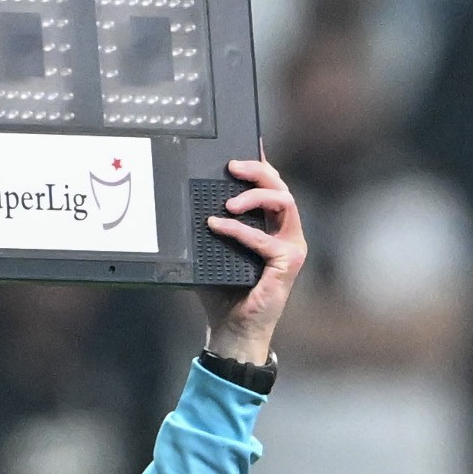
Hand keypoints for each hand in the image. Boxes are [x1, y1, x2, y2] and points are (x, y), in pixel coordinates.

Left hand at [202, 156, 308, 363]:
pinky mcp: (288, 264)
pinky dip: (241, 231)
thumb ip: (208, 225)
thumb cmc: (223, 291)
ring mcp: (291, 247)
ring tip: (228, 203)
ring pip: (284, 202)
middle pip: (280, 185)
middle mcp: (285, 231)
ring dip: (255, 196)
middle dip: (258, 170)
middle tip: (232, 167)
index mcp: (269, 225)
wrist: (233, 329)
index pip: (269, 184)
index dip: (259, 161)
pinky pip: (266, 239)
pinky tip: (218, 226)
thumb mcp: (211, 249)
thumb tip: (181, 196)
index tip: (243, 143)